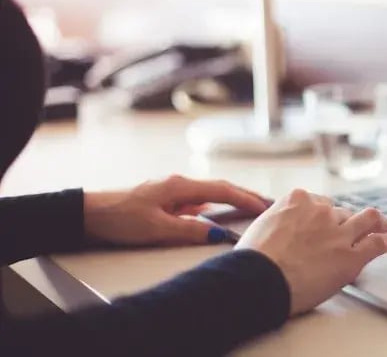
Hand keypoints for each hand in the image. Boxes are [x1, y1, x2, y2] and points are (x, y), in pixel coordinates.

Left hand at [84, 175, 268, 245]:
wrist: (87, 215)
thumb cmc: (119, 218)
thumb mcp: (157, 228)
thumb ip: (190, 230)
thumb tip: (220, 234)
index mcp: (180, 186)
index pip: (223, 190)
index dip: (246, 199)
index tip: (265, 207)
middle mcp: (179, 184)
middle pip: (220, 187)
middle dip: (245, 195)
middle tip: (268, 203)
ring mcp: (172, 191)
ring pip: (210, 194)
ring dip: (231, 199)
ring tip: (250, 208)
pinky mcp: (164, 199)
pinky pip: (197, 201)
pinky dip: (214, 205)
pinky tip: (216, 214)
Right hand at [235, 189, 386, 314]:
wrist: (260, 279)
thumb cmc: (254, 260)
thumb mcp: (260, 227)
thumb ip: (278, 222)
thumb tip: (279, 230)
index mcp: (298, 200)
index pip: (320, 202)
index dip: (325, 214)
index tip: (327, 221)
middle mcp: (322, 212)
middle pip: (342, 212)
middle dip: (346, 222)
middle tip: (351, 231)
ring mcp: (339, 232)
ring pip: (367, 219)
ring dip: (377, 223)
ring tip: (384, 226)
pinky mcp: (351, 255)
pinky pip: (377, 243)